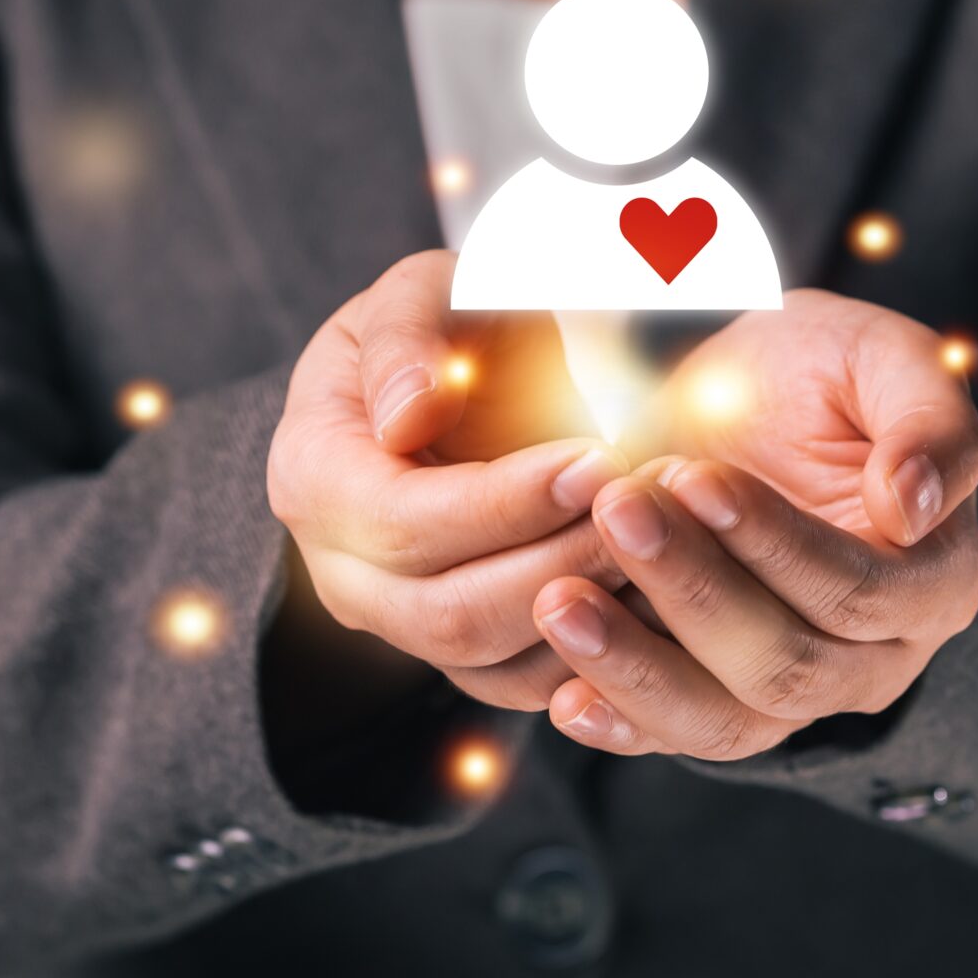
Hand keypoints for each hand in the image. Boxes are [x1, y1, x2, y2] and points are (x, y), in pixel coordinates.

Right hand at [266, 251, 629, 709]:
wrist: (458, 380)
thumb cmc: (441, 327)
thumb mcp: (419, 293)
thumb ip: (408, 335)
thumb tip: (407, 416)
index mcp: (313, 477)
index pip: (406, 523)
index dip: (507, 501)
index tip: (597, 459)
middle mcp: (341, 571)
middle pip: (450, 613)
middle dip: (560, 561)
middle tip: (647, 508)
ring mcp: (399, 623)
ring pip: (494, 662)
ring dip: (589, 613)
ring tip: (664, 544)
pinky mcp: (460, 654)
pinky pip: (528, 684)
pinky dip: (597, 652)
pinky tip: (659, 591)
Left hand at [532, 291, 977, 758]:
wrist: (744, 401)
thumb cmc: (822, 375)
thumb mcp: (886, 360)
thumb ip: (930, 421)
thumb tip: (914, 508)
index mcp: (934, 580)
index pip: (859, 591)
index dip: (774, 543)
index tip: (692, 476)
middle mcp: (875, 659)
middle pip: (787, 664)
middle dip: (693, 591)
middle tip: (615, 512)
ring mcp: (796, 695)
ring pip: (727, 719)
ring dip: (638, 669)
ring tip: (561, 604)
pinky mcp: (722, 704)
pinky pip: (676, 735)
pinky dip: (619, 723)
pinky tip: (563, 696)